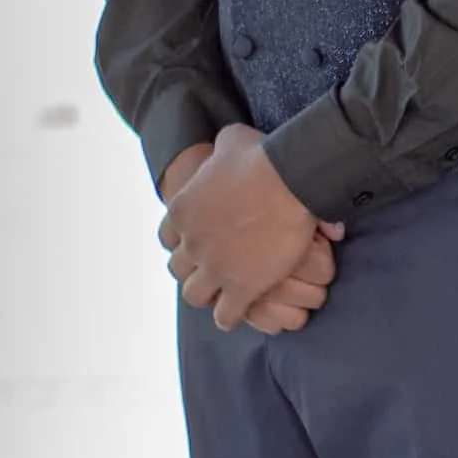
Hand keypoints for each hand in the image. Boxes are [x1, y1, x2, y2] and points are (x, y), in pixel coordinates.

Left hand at [159, 123, 342, 331]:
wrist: (289, 179)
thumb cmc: (262, 156)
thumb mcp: (230, 140)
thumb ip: (220, 150)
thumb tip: (226, 151)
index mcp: (182, 211)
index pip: (167, 237)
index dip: (184, 240)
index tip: (200, 240)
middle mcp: (191, 243)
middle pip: (178, 269)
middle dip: (193, 269)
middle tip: (213, 267)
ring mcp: (214, 268)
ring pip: (194, 296)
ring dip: (207, 294)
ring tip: (223, 293)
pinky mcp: (241, 287)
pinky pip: (226, 315)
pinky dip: (229, 316)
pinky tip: (240, 309)